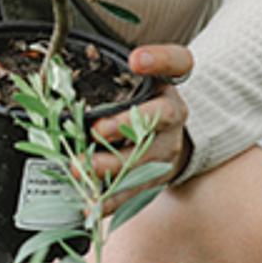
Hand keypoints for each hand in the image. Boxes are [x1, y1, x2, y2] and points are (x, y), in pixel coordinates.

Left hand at [90, 43, 193, 213]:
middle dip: (125, 126)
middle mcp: (173, 118)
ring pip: (145, 159)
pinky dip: (113, 199)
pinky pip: (136, 191)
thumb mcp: (135, 78)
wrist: (166, 138)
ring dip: (113, 167)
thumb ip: (119, 64)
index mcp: (169, 85)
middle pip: (156, 120)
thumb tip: (95, 59)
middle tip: (96, 129)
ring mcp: (166, 150)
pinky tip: (92, 203)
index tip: (136, 59)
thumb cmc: (141, 101)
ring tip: (84, 170)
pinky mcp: (155, 178)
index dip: (159, 60)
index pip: (177, 63)